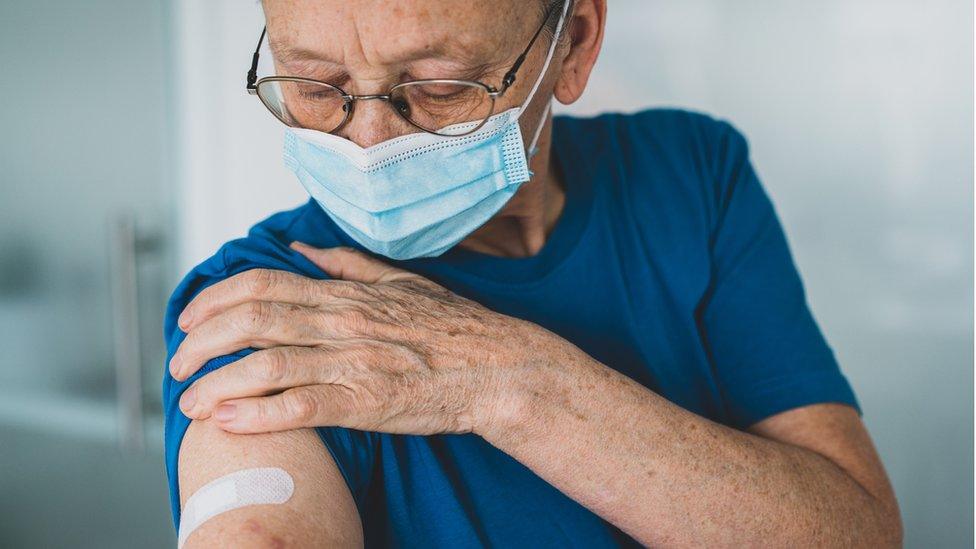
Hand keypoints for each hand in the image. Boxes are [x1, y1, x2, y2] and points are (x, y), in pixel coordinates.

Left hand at [170, 242, 553, 435]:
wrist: (498, 368)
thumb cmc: (453, 327)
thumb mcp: (401, 282)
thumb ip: (346, 265)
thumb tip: (301, 249)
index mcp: (346, 294)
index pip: (264, 285)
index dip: (217, 299)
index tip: (191, 318)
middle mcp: (343, 322)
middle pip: (253, 321)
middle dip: (203, 342)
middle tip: (178, 364)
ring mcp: (354, 361)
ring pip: (268, 363)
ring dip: (218, 383)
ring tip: (190, 401)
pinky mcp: (368, 401)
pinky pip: (302, 405)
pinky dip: (258, 414)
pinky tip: (228, 422)